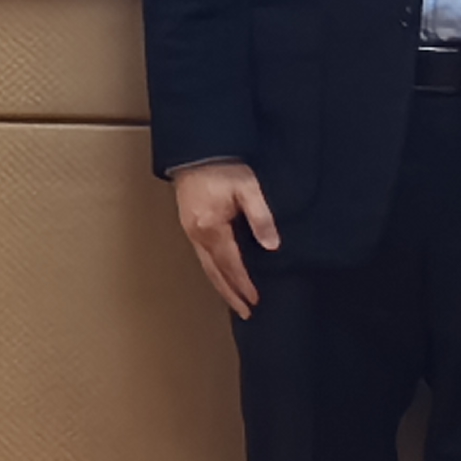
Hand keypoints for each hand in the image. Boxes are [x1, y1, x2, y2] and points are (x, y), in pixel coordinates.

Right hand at [173, 159, 279, 319]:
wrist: (197, 148)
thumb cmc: (222, 165)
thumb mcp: (248, 188)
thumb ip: (260, 217)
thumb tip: (271, 245)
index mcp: (211, 228)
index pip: (230, 264)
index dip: (243, 284)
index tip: (255, 300)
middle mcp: (197, 233)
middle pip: (215, 272)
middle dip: (230, 294)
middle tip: (244, 312)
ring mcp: (190, 229)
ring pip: (206, 266)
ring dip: (221, 285)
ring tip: (234, 300)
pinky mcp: (188, 222)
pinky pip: (201, 254)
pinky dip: (213, 269)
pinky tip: (220, 272)